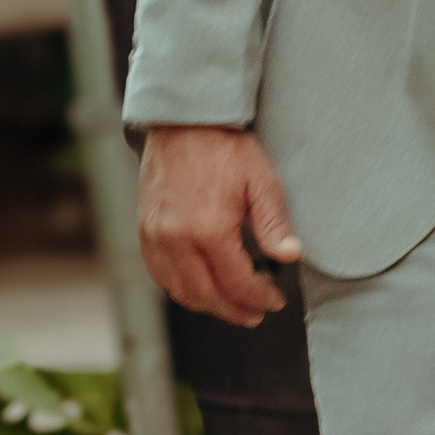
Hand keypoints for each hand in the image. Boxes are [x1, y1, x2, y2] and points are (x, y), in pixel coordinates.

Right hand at [136, 126, 302, 325]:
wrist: (183, 121)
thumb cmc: (225, 148)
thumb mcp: (261, 181)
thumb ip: (274, 224)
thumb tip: (290, 257)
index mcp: (209, 230)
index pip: (237, 283)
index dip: (260, 297)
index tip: (275, 300)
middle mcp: (176, 240)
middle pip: (207, 296)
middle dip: (235, 310)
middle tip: (257, 313)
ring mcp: (155, 237)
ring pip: (180, 291)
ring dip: (207, 305)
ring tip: (232, 305)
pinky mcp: (144, 230)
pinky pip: (160, 275)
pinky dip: (181, 289)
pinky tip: (200, 287)